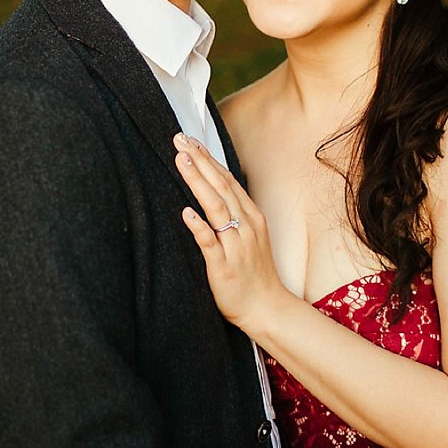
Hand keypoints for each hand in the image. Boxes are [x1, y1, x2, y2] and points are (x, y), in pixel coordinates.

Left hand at [174, 134, 293, 333]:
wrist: (267, 308)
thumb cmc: (253, 272)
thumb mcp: (247, 235)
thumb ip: (232, 213)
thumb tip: (213, 189)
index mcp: (250, 216)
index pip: (226, 180)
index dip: (208, 159)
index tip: (190, 140)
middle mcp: (245, 226)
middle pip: (220, 187)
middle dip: (200, 161)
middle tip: (180, 140)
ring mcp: (236, 245)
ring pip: (216, 208)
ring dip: (198, 183)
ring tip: (182, 162)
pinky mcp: (224, 266)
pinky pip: (211, 244)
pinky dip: (199, 227)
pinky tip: (186, 213)